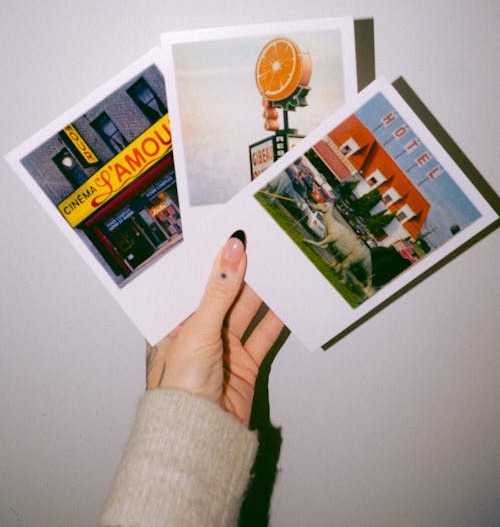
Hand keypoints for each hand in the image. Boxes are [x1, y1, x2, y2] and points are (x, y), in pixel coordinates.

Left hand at [146, 231, 284, 426]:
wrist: (199, 436)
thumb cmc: (179, 389)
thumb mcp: (198, 330)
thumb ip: (219, 289)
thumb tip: (231, 252)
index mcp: (173, 320)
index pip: (193, 281)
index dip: (210, 259)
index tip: (227, 236)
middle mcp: (197, 331)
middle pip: (221, 293)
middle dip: (239, 271)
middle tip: (257, 243)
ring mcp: (222, 347)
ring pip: (244, 310)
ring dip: (259, 290)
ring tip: (274, 263)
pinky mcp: (244, 362)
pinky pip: (262, 334)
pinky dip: (275, 318)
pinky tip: (285, 299)